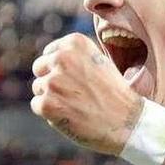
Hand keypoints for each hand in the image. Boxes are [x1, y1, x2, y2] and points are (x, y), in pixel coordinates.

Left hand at [30, 33, 141, 153]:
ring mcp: (53, 81)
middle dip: (52, 81)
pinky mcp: (47, 104)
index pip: (50, 53)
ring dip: (52, 98)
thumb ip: (74, 57)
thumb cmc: (114, 94)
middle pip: (40, 68)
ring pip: (38, 88)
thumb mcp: (99, 62)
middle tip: (76, 94)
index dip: (61, 69)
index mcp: (75, 43)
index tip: (77, 80)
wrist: (127, 122)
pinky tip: (72, 115)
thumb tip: (49, 58)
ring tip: (78, 105)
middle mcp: (62, 58)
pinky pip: (37, 105)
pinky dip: (51, 114)